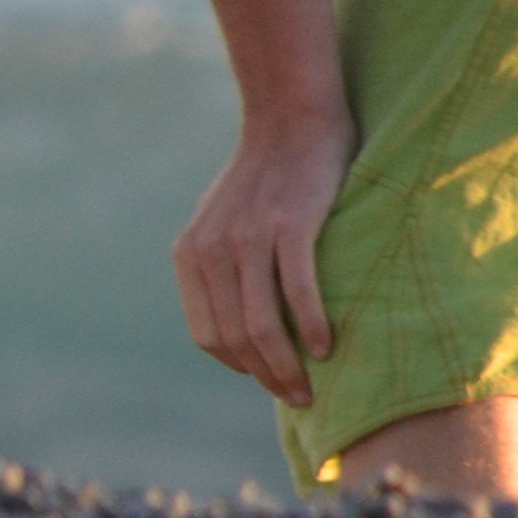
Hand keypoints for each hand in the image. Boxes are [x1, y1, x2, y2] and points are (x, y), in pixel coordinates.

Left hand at [175, 120, 346, 402]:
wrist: (290, 120)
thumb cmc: (267, 180)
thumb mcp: (224, 224)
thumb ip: (223, 268)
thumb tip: (243, 328)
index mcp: (191, 255)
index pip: (207, 334)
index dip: (238, 364)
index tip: (268, 377)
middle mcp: (211, 249)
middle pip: (234, 337)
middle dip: (267, 375)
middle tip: (300, 397)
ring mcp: (248, 237)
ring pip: (261, 324)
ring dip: (287, 365)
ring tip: (313, 385)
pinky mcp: (289, 225)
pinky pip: (296, 291)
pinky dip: (310, 326)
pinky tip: (326, 347)